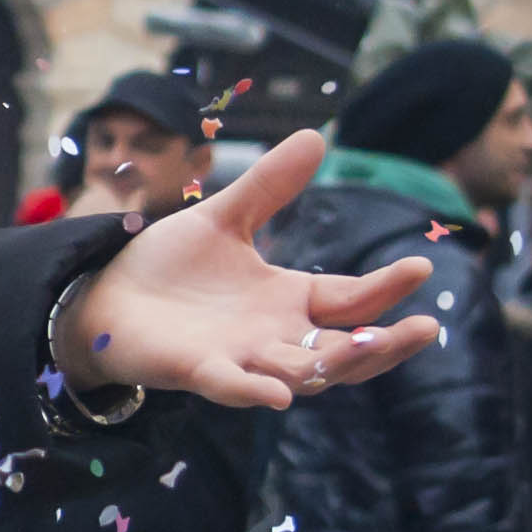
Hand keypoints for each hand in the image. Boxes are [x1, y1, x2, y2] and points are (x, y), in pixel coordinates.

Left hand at [55, 130, 440, 409]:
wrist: (105, 295)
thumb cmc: (168, 266)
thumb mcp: (223, 218)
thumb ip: (268, 186)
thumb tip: (316, 137)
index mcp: (288, 299)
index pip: (350, 299)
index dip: (384, 288)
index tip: (419, 267)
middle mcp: (274, 336)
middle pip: (344, 348)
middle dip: (385, 343)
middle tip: (426, 329)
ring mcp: (240, 357)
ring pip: (301, 373)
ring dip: (335, 363)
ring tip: (370, 345)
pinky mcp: (197, 371)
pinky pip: (232, 387)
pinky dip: (253, 390)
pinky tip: (278, 394)